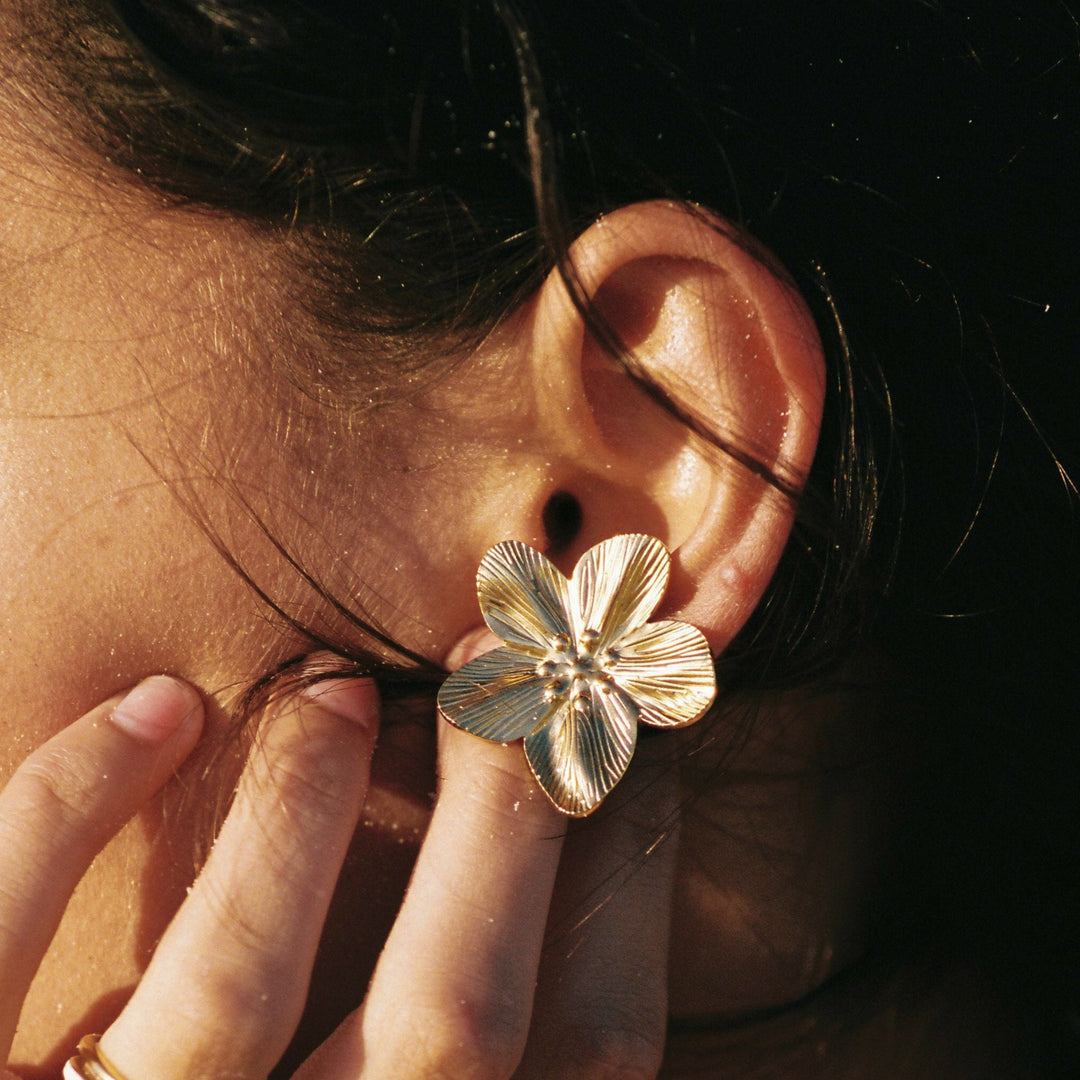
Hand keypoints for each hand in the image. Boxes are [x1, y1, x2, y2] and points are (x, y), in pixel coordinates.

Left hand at [3, 660, 680, 1078]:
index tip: (618, 753)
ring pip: (234, 989)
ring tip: (337, 691)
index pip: (596, 1052)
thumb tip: (570, 880)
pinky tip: (153, 708)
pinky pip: (2, 932)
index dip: (628, 876)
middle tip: (503, 682)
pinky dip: (75, 796)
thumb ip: (482, 1039)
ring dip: (303, 803)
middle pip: (452, 1022)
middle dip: (506, 817)